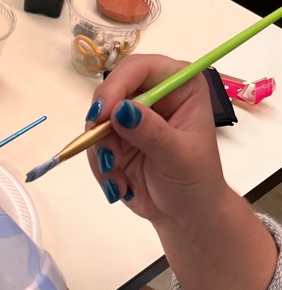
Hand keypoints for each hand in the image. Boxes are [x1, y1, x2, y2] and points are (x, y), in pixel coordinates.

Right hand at [87, 55, 276, 289]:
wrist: (186, 219)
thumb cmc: (196, 187)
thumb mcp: (180, 157)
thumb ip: (150, 131)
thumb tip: (123, 111)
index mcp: (179, 89)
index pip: (141, 70)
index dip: (118, 87)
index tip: (103, 113)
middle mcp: (151, 103)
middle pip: (110, 96)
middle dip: (103, 129)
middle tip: (107, 154)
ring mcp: (131, 126)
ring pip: (96, 128)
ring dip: (102, 157)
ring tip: (124, 180)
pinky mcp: (116, 148)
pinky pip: (92, 152)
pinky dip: (101, 172)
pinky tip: (122, 186)